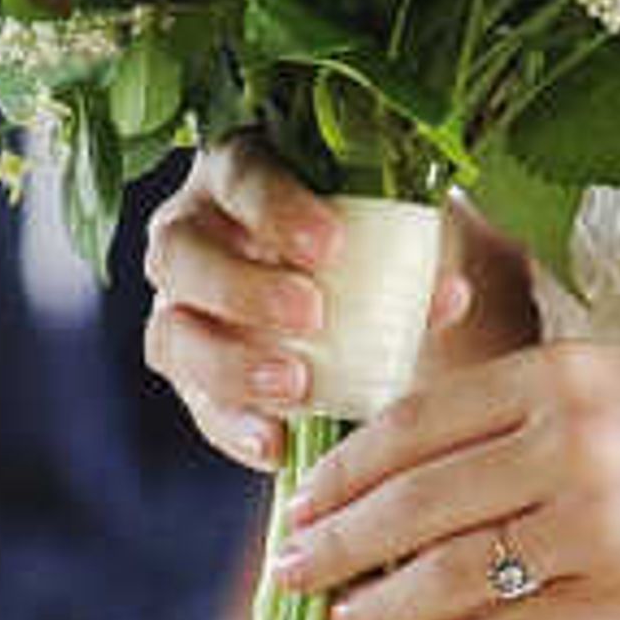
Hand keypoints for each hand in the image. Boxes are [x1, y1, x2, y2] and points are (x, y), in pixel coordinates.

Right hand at [138, 140, 532, 474]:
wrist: (336, 285)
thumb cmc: (356, 239)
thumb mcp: (384, 233)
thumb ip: (411, 258)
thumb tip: (449, 296)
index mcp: (235, 174)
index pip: (239, 176)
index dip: (275, 207)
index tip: (330, 244)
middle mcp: (188, 233)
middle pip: (179, 252)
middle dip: (241, 286)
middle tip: (311, 313)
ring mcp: (176, 304)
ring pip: (170, 332)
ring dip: (229, 363)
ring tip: (295, 384)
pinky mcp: (185, 370)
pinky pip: (192, 402)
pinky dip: (233, 427)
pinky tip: (276, 445)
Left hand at [264, 340, 619, 619]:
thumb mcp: (608, 381)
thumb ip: (512, 414)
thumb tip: (399, 474)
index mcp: (558, 377)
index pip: (414, 426)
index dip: (344, 473)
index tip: (300, 503)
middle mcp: (570, 445)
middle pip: (415, 504)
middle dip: (336, 544)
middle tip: (288, 572)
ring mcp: (598, 527)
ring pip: (452, 575)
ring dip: (382, 604)